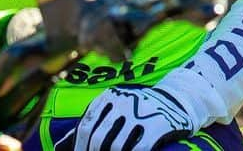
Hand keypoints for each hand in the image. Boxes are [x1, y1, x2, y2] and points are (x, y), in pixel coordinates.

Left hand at [73, 85, 195, 150]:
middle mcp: (123, 102)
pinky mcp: (157, 126)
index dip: (80, 148)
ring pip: (117, 147)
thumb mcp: (115, 107)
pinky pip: (138, 149)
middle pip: (99, 139)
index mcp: (109, 96)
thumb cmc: (141, 108)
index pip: (86, 127)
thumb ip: (90, 124)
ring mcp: (141, 114)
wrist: (181, 98)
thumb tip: (61, 146)